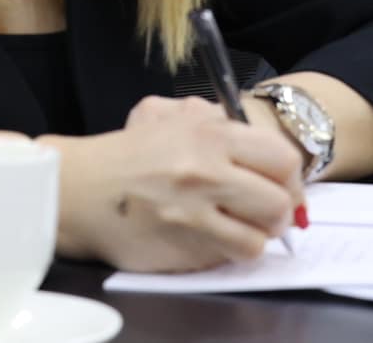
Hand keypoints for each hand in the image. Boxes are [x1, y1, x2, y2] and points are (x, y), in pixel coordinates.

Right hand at [43, 95, 304, 271]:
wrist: (81, 189)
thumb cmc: (128, 152)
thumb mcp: (170, 113)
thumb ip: (216, 117)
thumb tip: (260, 143)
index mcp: (210, 134)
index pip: (282, 159)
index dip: (291, 177)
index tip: (286, 185)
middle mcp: (207, 174)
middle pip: (280, 201)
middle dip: (283, 211)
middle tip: (270, 212)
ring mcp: (195, 215)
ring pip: (260, 238)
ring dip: (258, 236)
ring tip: (245, 229)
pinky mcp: (183, 248)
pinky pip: (229, 258)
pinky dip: (231, 253)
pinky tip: (217, 240)